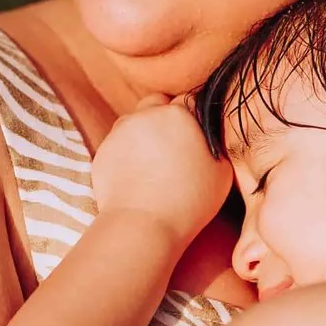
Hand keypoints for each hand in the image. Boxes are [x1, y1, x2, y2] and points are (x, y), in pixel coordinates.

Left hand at [90, 95, 231, 244]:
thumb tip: (211, 134)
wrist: (144, 225)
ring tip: (153, 162)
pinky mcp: (103, 150)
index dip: (193, 117)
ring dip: (143, 132)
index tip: (195, 134)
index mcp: (178, 114)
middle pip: (157, 103)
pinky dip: (125, 153)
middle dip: (164, 116)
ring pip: (134, 120)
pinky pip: (117, 144)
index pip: (188, 100)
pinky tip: (136, 175)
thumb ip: (215, 142)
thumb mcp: (221, 170)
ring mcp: (121, 131)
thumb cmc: (190, 201)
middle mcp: (147, 115)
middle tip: (173, 144)